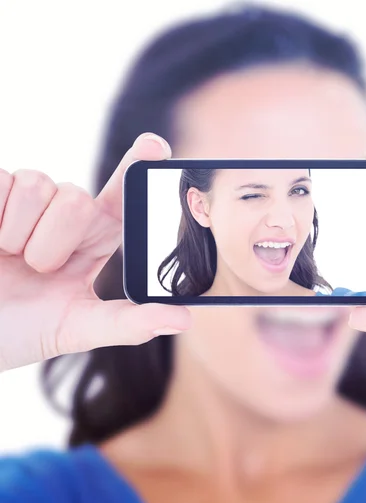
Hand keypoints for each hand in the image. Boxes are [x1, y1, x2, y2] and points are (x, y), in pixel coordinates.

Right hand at [0, 133, 190, 372]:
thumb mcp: (76, 330)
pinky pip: (1, 180)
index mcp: (93, 242)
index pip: (122, 198)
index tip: (155, 146)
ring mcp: (24, 201)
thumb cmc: (19, 330)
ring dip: (19, 234)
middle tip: (35, 269)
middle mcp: (63, 215)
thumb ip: (128, 325)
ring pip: (39, 185)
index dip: (137, 167)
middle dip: (54, 242)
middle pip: (78, 198)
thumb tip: (184, 318)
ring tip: (7, 257)